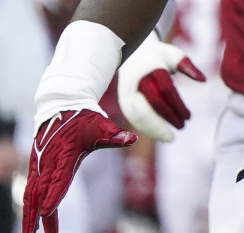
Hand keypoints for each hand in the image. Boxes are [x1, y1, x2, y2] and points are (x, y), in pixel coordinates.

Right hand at [23, 110, 135, 232]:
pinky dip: (28, 205)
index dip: (53, 196)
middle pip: (41, 193)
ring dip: (30, 214)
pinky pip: (29, 190)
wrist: (64, 106)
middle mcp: (48, 162)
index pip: (58, 179)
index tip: (47, 212)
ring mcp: (40, 165)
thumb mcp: (101, 125)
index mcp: (64, 155)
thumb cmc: (85, 118)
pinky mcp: (35, 168)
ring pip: (31, 195)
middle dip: (39, 216)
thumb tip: (132, 138)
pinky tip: (32, 220)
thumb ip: (114, 135)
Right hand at [117, 34, 205, 141]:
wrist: (132, 52)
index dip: (177, 105)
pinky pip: (132, 117)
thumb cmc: (159, 56)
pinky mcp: (123, 100)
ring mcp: (126, 92)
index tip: (189, 117)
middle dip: (165, 120)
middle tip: (181, 128)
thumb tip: (204, 80)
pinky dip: (145, 128)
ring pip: (137, 115)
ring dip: (153, 129)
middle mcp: (136, 81)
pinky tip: (158, 134)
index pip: (165, 90)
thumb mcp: (174, 55)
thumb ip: (188, 66)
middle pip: (149, 105)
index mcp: (150, 68)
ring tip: (169, 138)